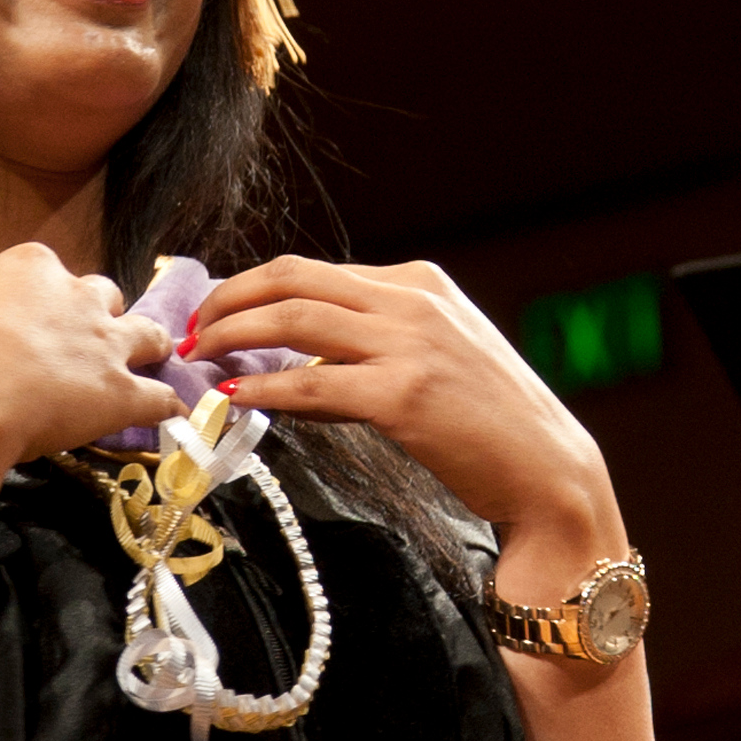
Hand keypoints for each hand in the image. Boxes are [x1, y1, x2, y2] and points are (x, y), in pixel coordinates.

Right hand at [0, 241, 179, 467]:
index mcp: (29, 267)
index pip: (49, 273)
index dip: (42, 301)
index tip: (29, 325)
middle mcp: (77, 295)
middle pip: (105, 295)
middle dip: (97, 316)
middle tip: (83, 344)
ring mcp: (106, 343)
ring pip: (149, 335)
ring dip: (150, 347)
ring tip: (152, 362)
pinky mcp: (122, 392)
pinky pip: (160, 397)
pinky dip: (166, 406)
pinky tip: (172, 415)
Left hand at [192, 259, 621, 564]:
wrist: (548, 471)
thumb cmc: (492, 424)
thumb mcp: (437, 356)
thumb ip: (375, 341)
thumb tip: (297, 356)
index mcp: (421, 282)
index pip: (312, 269)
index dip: (251, 287)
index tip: (216, 314)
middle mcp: (414, 301)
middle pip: (292, 279)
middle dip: (228, 300)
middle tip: (191, 332)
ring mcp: (410, 345)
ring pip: (292, 320)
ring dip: (232, 334)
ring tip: (198, 357)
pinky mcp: (404, 395)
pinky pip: (310, 383)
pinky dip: (261, 387)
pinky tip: (233, 395)